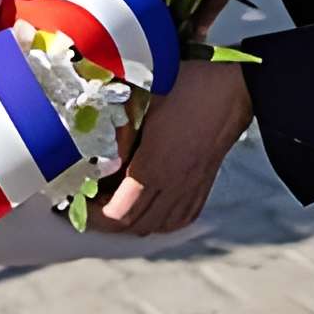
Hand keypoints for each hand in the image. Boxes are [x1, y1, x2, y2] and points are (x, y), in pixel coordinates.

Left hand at [100, 59, 248, 234]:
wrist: (236, 87)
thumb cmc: (190, 86)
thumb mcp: (143, 100)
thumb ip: (118, 133)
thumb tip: (98, 156)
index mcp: (155, 166)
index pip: (119, 213)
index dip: (93, 214)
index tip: (78, 202)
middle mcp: (174, 184)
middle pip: (136, 225)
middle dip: (107, 222)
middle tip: (89, 203)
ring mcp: (192, 187)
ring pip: (158, 226)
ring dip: (133, 223)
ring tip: (115, 204)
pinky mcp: (204, 184)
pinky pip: (180, 218)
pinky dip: (160, 221)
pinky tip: (150, 207)